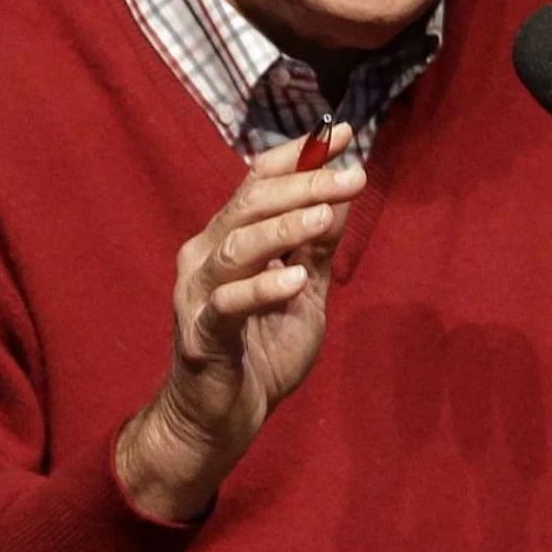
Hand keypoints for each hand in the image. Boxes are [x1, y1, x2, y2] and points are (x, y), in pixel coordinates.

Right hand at [117, 124, 363, 519]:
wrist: (224, 419)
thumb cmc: (261, 351)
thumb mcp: (303, 293)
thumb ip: (317, 248)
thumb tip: (342, 196)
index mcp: (229, 239)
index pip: (257, 182)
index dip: (297, 155)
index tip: (341, 132)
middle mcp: (205, 256)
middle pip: (250, 205)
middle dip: (304, 186)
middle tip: (352, 176)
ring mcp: (198, 295)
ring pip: (236, 246)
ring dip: (283, 228)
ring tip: (326, 216)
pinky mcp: (200, 335)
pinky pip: (228, 305)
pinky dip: (261, 289)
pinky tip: (295, 279)